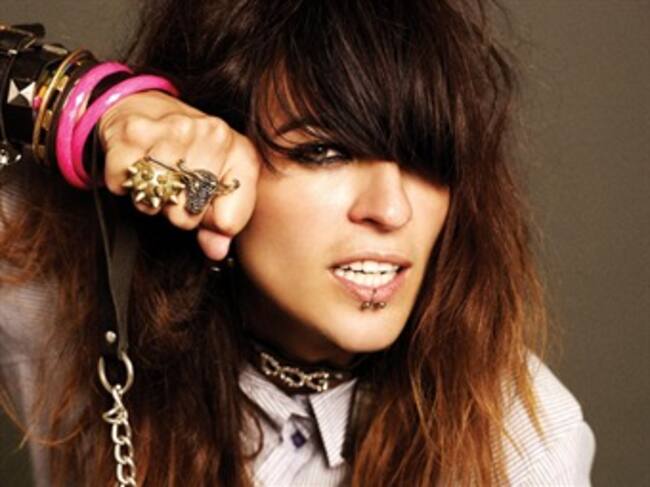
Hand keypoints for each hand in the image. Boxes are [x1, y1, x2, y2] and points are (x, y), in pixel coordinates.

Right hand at [98, 91, 260, 260]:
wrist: (147, 107)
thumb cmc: (189, 152)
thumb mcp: (219, 182)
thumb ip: (223, 222)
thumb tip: (216, 250)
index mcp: (241, 151)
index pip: (228, 221)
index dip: (210, 222)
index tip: (204, 204)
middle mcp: (212, 134)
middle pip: (188, 215)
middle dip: (177, 212)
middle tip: (174, 189)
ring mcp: (173, 129)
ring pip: (155, 202)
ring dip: (149, 199)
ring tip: (156, 178)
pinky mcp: (133, 131)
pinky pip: (121, 184)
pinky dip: (122, 185)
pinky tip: (135, 168)